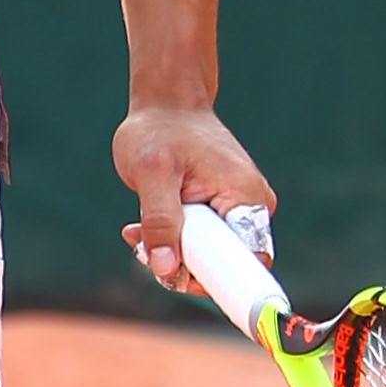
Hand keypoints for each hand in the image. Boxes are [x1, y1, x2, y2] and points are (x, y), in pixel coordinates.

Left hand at [115, 102, 273, 293]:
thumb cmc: (159, 130)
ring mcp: (234, 212)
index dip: (218, 281)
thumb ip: (160, 221)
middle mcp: (249, 208)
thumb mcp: (152, 173)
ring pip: (206, 258)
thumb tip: (167, 270)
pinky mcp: (217, 214)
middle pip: (224, 265)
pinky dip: (168, 242)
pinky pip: (197, 245)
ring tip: (136, 233)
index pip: (249, 262)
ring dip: (168, 253)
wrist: (165, 105)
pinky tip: (140, 229)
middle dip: (181, 265)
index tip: (180, 281)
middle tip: (142, 249)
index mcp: (247, 199)